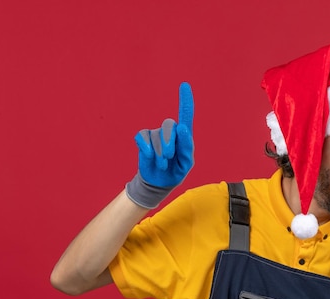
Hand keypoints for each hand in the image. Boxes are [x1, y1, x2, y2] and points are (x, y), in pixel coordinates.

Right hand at [126, 82, 193, 208]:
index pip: (185, 115)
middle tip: (169, 157)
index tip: (185, 85)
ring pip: (156, 135)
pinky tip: (149, 156)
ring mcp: (155, 134)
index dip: (185, 100)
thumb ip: (187, 147)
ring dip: (160, 153)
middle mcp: (170, 131)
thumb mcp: (186, 163)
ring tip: (162, 164)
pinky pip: (142, 136)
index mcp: (183, 136)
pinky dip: (145, 147)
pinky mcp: (143, 139)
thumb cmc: (176, 171)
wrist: (159, 182)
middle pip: (169, 125)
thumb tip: (183, 127)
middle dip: (169, 142)